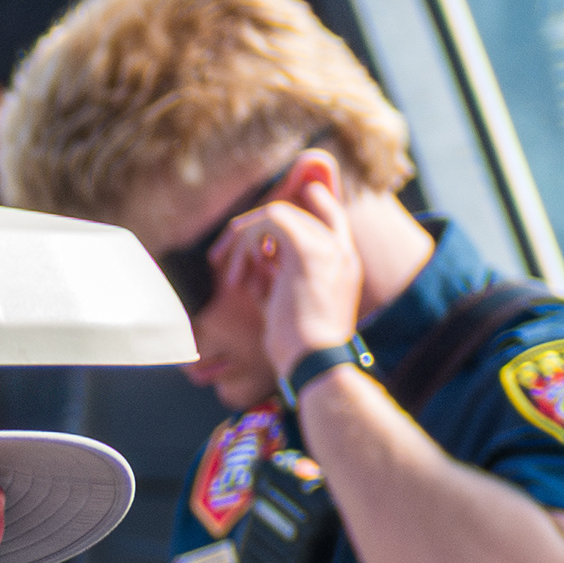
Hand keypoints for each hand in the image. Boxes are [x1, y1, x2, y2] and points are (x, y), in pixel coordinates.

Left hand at [214, 167, 365, 373]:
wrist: (314, 363)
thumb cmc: (297, 348)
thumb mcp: (284, 308)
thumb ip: (274, 282)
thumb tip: (253, 269)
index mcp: (343, 265)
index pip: (333, 215)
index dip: (313, 201)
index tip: (291, 199)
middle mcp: (341, 250)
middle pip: (294, 215)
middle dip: (251, 232)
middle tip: (219, 258)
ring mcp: (326, 247)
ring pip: (278, 214)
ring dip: (243, 240)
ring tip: (232, 277)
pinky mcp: (305, 250)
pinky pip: (271, 220)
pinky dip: (247, 241)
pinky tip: (240, 275)